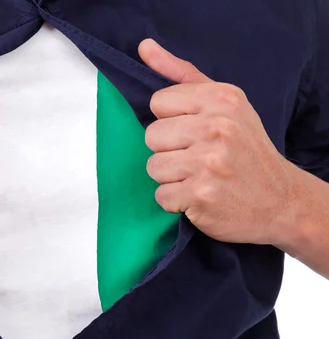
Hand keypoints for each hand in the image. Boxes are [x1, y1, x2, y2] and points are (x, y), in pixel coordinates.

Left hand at [138, 39, 297, 244]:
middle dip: (169, 150)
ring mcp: (209, 162)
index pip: (158, 102)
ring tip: (199, 177)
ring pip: (153, 167)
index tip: (194, 131)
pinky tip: (199, 197)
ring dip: (171, 178)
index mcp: (222, 98)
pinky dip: (176, 202)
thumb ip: (182, 75)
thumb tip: (145, 48)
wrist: (280, 200)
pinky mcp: (201, 194)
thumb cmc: (245, 148)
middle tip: (198, 158)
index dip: (171, 120)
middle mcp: (217, 127)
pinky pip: (161, 196)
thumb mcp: (225, 103)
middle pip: (151, 135)